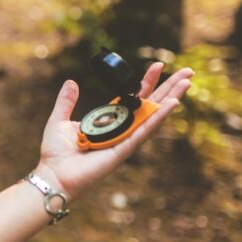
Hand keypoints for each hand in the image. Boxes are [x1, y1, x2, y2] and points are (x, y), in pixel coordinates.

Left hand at [36, 63, 193, 199]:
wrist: (53, 175)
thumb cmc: (56, 154)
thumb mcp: (59, 120)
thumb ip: (66, 101)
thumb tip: (71, 82)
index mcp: (108, 121)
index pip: (133, 98)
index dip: (146, 83)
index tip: (157, 66)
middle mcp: (121, 130)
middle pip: (150, 104)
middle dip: (168, 88)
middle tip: (187, 71)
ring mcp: (125, 139)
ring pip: (153, 116)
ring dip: (171, 99)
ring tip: (187, 82)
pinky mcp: (125, 149)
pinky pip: (145, 131)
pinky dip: (159, 117)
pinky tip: (172, 104)